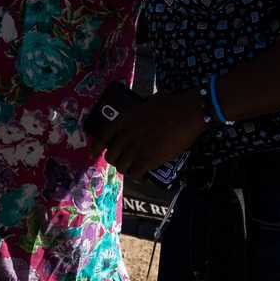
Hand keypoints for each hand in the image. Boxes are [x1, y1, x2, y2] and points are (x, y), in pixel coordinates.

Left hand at [90, 90, 206, 179]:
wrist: (186, 114)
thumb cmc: (170, 104)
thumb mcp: (147, 104)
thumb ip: (139, 112)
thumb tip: (142, 112)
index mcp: (124, 120)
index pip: (103, 136)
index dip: (96, 147)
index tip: (93, 153)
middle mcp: (126, 135)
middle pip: (112, 155)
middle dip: (115, 161)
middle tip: (121, 162)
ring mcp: (136, 148)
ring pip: (122, 166)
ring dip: (126, 169)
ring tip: (132, 169)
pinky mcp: (149, 159)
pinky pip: (136, 173)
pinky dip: (138, 176)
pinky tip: (142, 175)